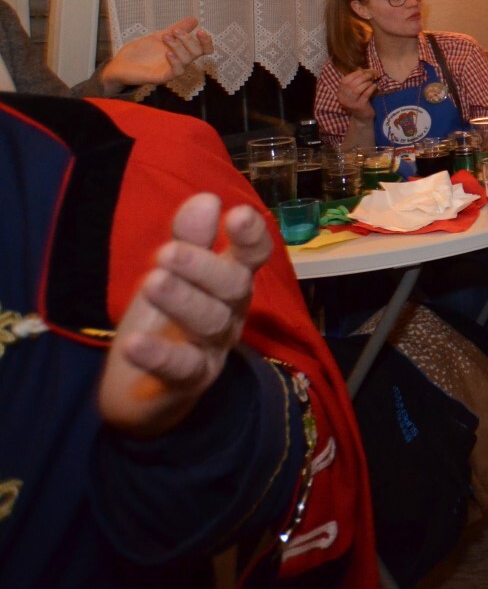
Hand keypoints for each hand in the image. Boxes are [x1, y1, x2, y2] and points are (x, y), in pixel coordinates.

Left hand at [99, 17, 213, 93]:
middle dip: (188, 39)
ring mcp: (170, 70)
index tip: (200, 31)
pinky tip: (167, 53)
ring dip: (178, 46)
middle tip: (174, 31)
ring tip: (165, 37)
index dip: (206, 42)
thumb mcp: (160, 36)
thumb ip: (177, 29)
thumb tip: (194, 20)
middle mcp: (179, 62)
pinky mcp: (161, 77)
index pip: (203, 50)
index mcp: (182, 52)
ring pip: (187, 61)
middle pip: (197, 53)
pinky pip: (175, 73)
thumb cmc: (141, 52)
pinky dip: (174, 62)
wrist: (120, 63)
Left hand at [99, 194, 271, 437]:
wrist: (141, 390)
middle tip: (166, 253)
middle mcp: (230, 313)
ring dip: (182, 301)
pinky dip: (159, 356)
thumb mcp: (171, 273)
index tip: (237, 214)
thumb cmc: (164, 321)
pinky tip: (133, 344)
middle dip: (204, 267)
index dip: (250, 236)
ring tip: (152, 282)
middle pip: (234, 288)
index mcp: (230, 282)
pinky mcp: (189, 382)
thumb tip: (207, 199)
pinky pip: (181, 368)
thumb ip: (189, 238)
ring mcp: (213, 349)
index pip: (254, 256)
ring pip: (211, 323)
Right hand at [336, 68, 378, 122]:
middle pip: (351, 84)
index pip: (344, 81)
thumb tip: (361, 69)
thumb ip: (355, 81)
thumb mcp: (354, 91)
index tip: (362, 71)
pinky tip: (375, 86)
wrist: (362, 117)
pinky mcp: (359, 106)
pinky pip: (365, 94)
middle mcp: (343, 98)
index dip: (353, 74)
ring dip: (366, 83)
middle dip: (362, 77)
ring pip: (357, 89)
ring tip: (372, 81)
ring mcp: (351, 103)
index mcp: (340, 93)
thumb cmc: (359, 101)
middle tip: (370, 75)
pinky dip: (371, 88)